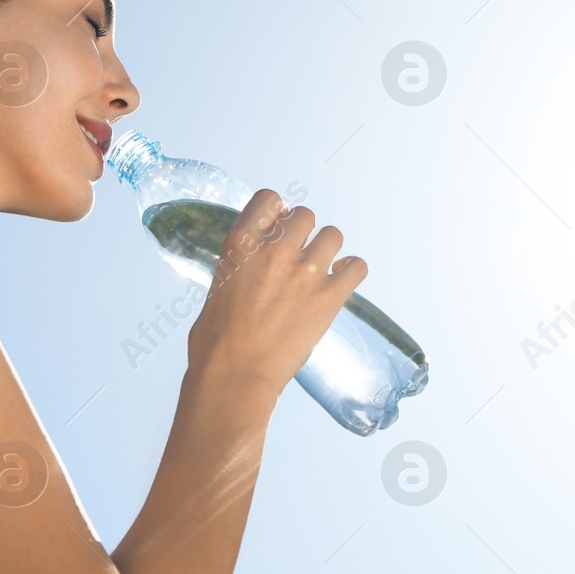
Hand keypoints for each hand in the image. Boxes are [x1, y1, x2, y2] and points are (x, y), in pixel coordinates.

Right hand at [185, 189, 368, 397]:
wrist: (235, 374)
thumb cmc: (217, 340)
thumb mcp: (218, 285)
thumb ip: (242, 263)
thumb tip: (256, 263)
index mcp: (241, 243)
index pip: (269, 199)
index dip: (277, 212)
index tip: (279, 224)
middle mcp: (275, 248)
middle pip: (305, 216)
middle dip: (302, 233)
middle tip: (297, 256)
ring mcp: (306, 271)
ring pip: (333, 235)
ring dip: (326, 250)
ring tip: (319, 270)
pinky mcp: (329, 296)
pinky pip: (357, 267)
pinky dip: (351, 271)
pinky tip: (340, 280)